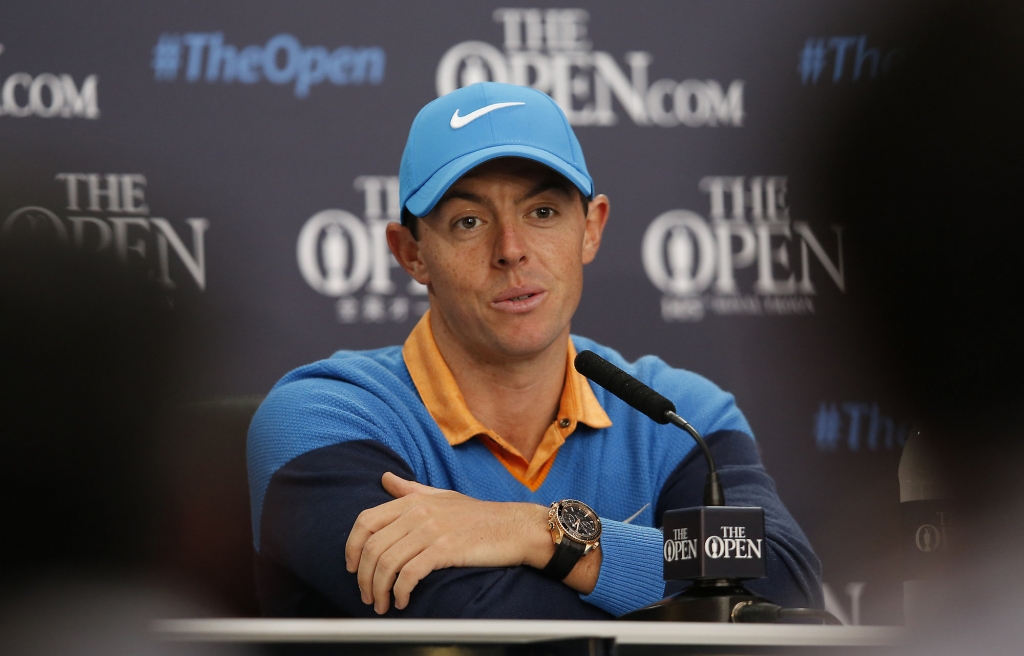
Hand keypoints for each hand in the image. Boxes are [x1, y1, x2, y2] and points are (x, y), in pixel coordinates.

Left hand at [344, 472, 552, 613]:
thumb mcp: (441, 496)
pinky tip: (403, 600)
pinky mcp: (446, 549)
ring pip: (387, 563)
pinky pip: (410, 574)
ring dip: (379, 590)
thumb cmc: (478, 515)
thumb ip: (410, 490)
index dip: (351, 547)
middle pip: (372, 547)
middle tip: (367, 596)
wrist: (514, 527)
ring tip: (382, 604)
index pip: (365, 521)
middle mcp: (418, 512)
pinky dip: (401, 591)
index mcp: (413, 500)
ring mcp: (431, 530)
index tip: (351, 568)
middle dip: (363, 578)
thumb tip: (384, 478)